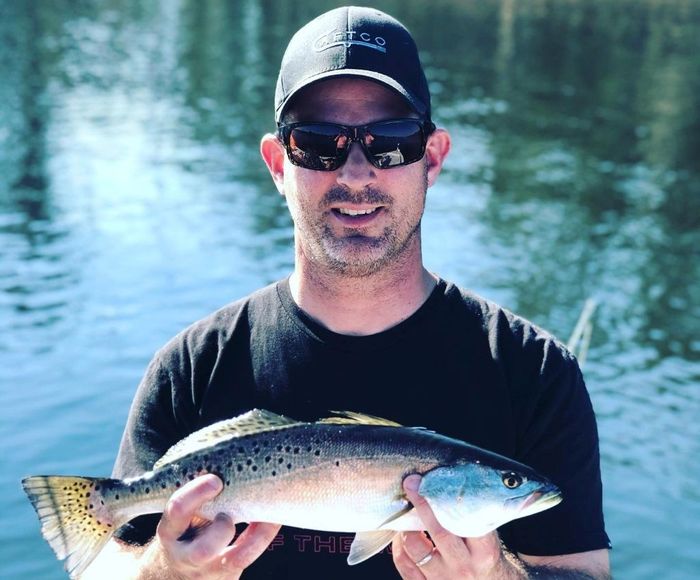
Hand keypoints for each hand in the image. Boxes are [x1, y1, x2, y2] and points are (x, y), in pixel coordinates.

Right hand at [148, 474, 280, 578]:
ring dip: (255, 534)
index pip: (177, 511)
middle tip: (232, 513)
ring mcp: (208, 571)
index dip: (196, 494)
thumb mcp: (178, 517)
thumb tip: (226, 456)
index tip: (216, 480)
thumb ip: (193, 497)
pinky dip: (264, 535)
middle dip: (224, 528)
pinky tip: (272, 517)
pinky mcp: (226, 577)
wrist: (173, 575)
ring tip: (264, 513)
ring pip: (235, 560)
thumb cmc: (182, 532)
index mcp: (170, 531)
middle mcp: (186, 556)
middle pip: (204, 549)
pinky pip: (249, 557)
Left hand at [392, 475, 523, 578]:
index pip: (464, 520)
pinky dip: (400, 547)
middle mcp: (464, 567)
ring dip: (407, 528)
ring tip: (408, 515)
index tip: (430, 481)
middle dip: (422, 505)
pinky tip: (403, 536)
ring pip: (416, 549)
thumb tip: (448, 482)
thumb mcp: (488, 538)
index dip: (445, 498)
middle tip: (411, 485)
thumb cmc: (484, 557)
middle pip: (439, 532)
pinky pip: (405, 565)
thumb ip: (472, 516)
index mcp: (484, 551)